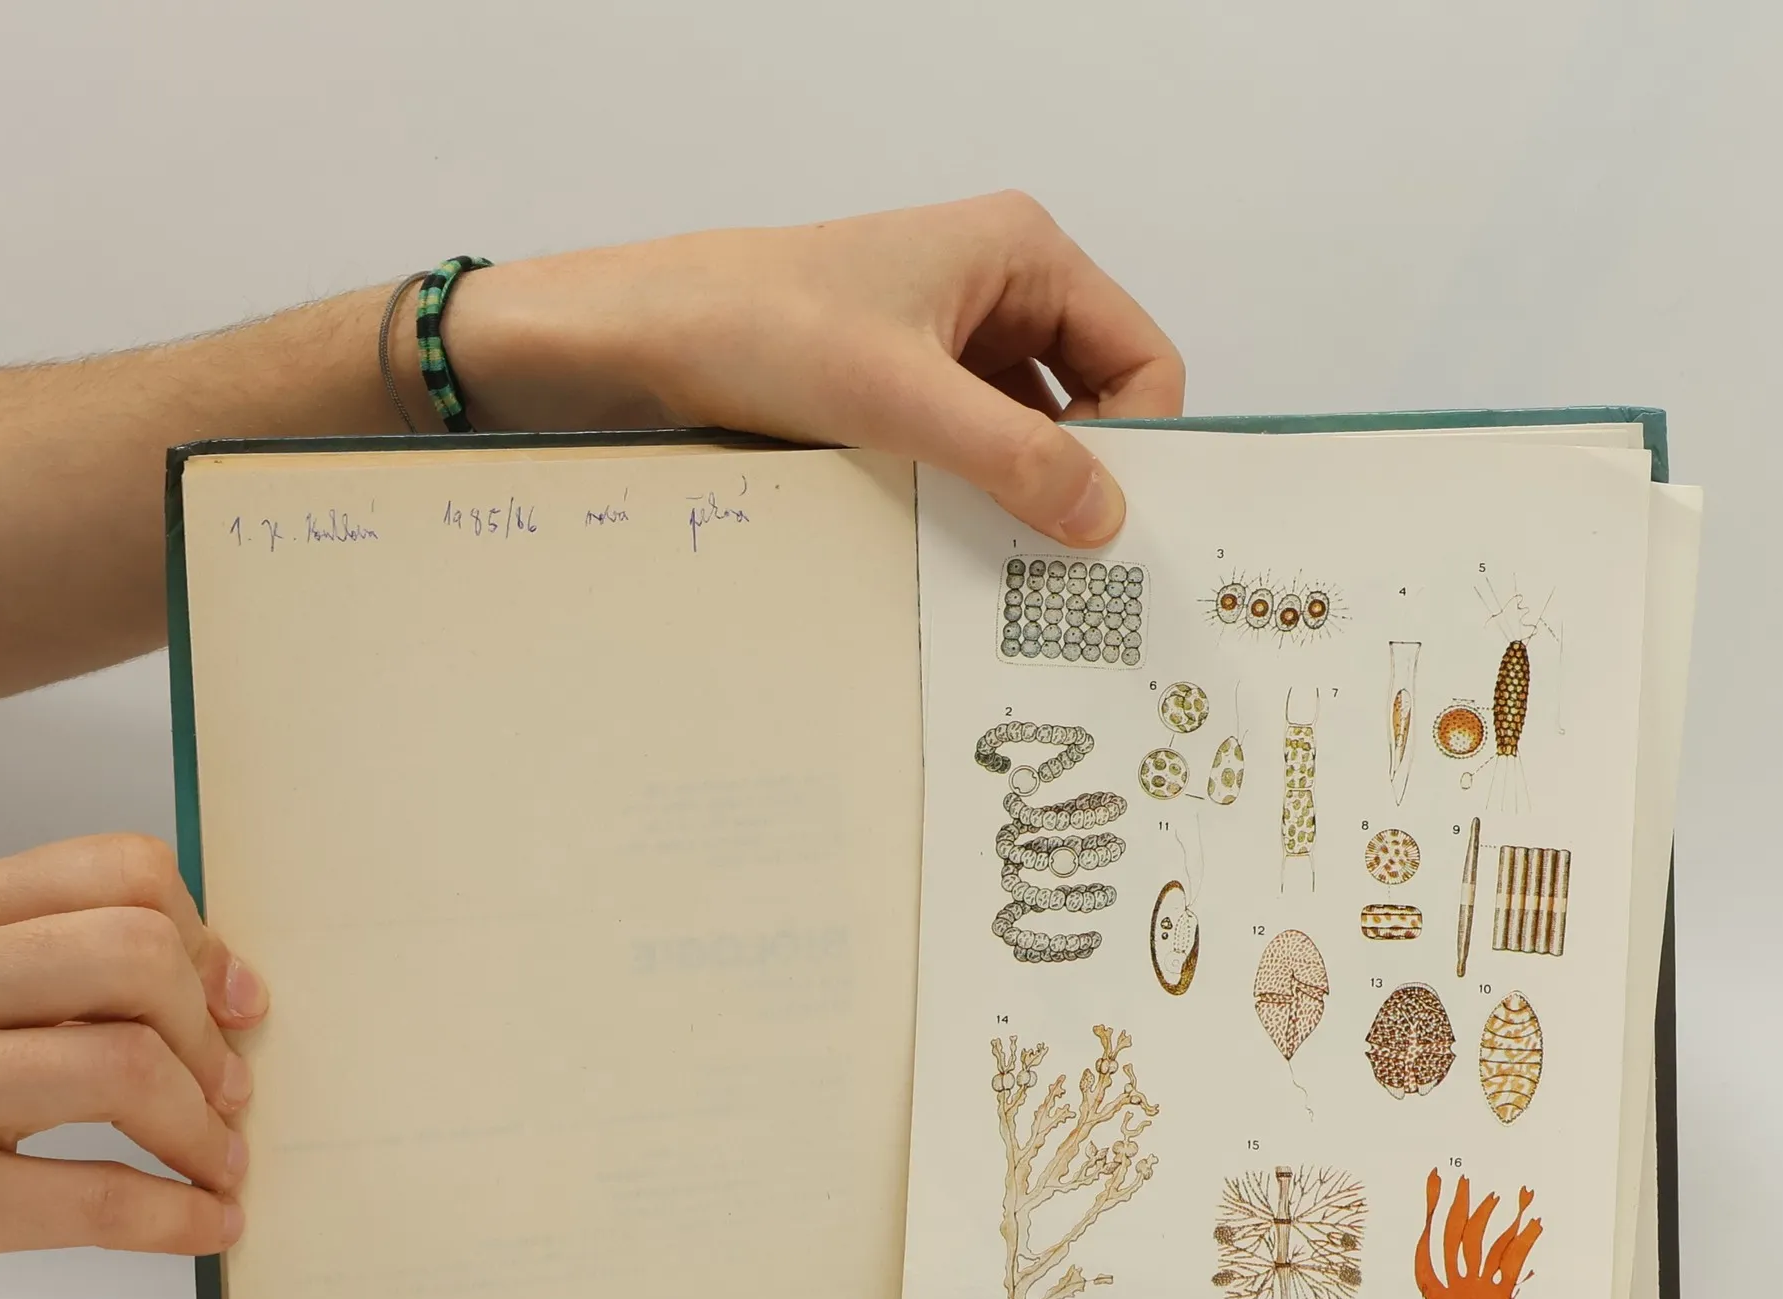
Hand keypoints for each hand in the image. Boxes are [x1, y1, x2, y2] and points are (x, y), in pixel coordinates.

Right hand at [0, 835, 263, 1261]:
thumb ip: (75, 971)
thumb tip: (230, 989)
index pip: (115, 873)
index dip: (201, 940)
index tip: (234, 1000)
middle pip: (131, 953)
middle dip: (203, 1031)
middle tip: (228, 1088)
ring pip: (123, 1064)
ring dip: (200, 1127)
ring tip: (218, 1161)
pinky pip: (94, 1195)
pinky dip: (174, 1215)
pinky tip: (204, 1221)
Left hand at [448, 191, 1184, 546]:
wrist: (641, 340)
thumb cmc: (760, 329)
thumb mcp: (901, 398)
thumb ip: (1013, 455)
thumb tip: (1104, 518)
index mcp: (1023, 254)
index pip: (1142, 356)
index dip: (1142, 440)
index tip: (1113, 521)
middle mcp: (1000, 289)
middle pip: (1094, 399)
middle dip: (1085, 475)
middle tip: (1072, 560)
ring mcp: (952, 339)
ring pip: (1032, 433)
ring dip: (1025, 492)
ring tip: (1012, 560)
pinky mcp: (908, 386)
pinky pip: (975, 448)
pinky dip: (977, 494)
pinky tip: (960, 541)